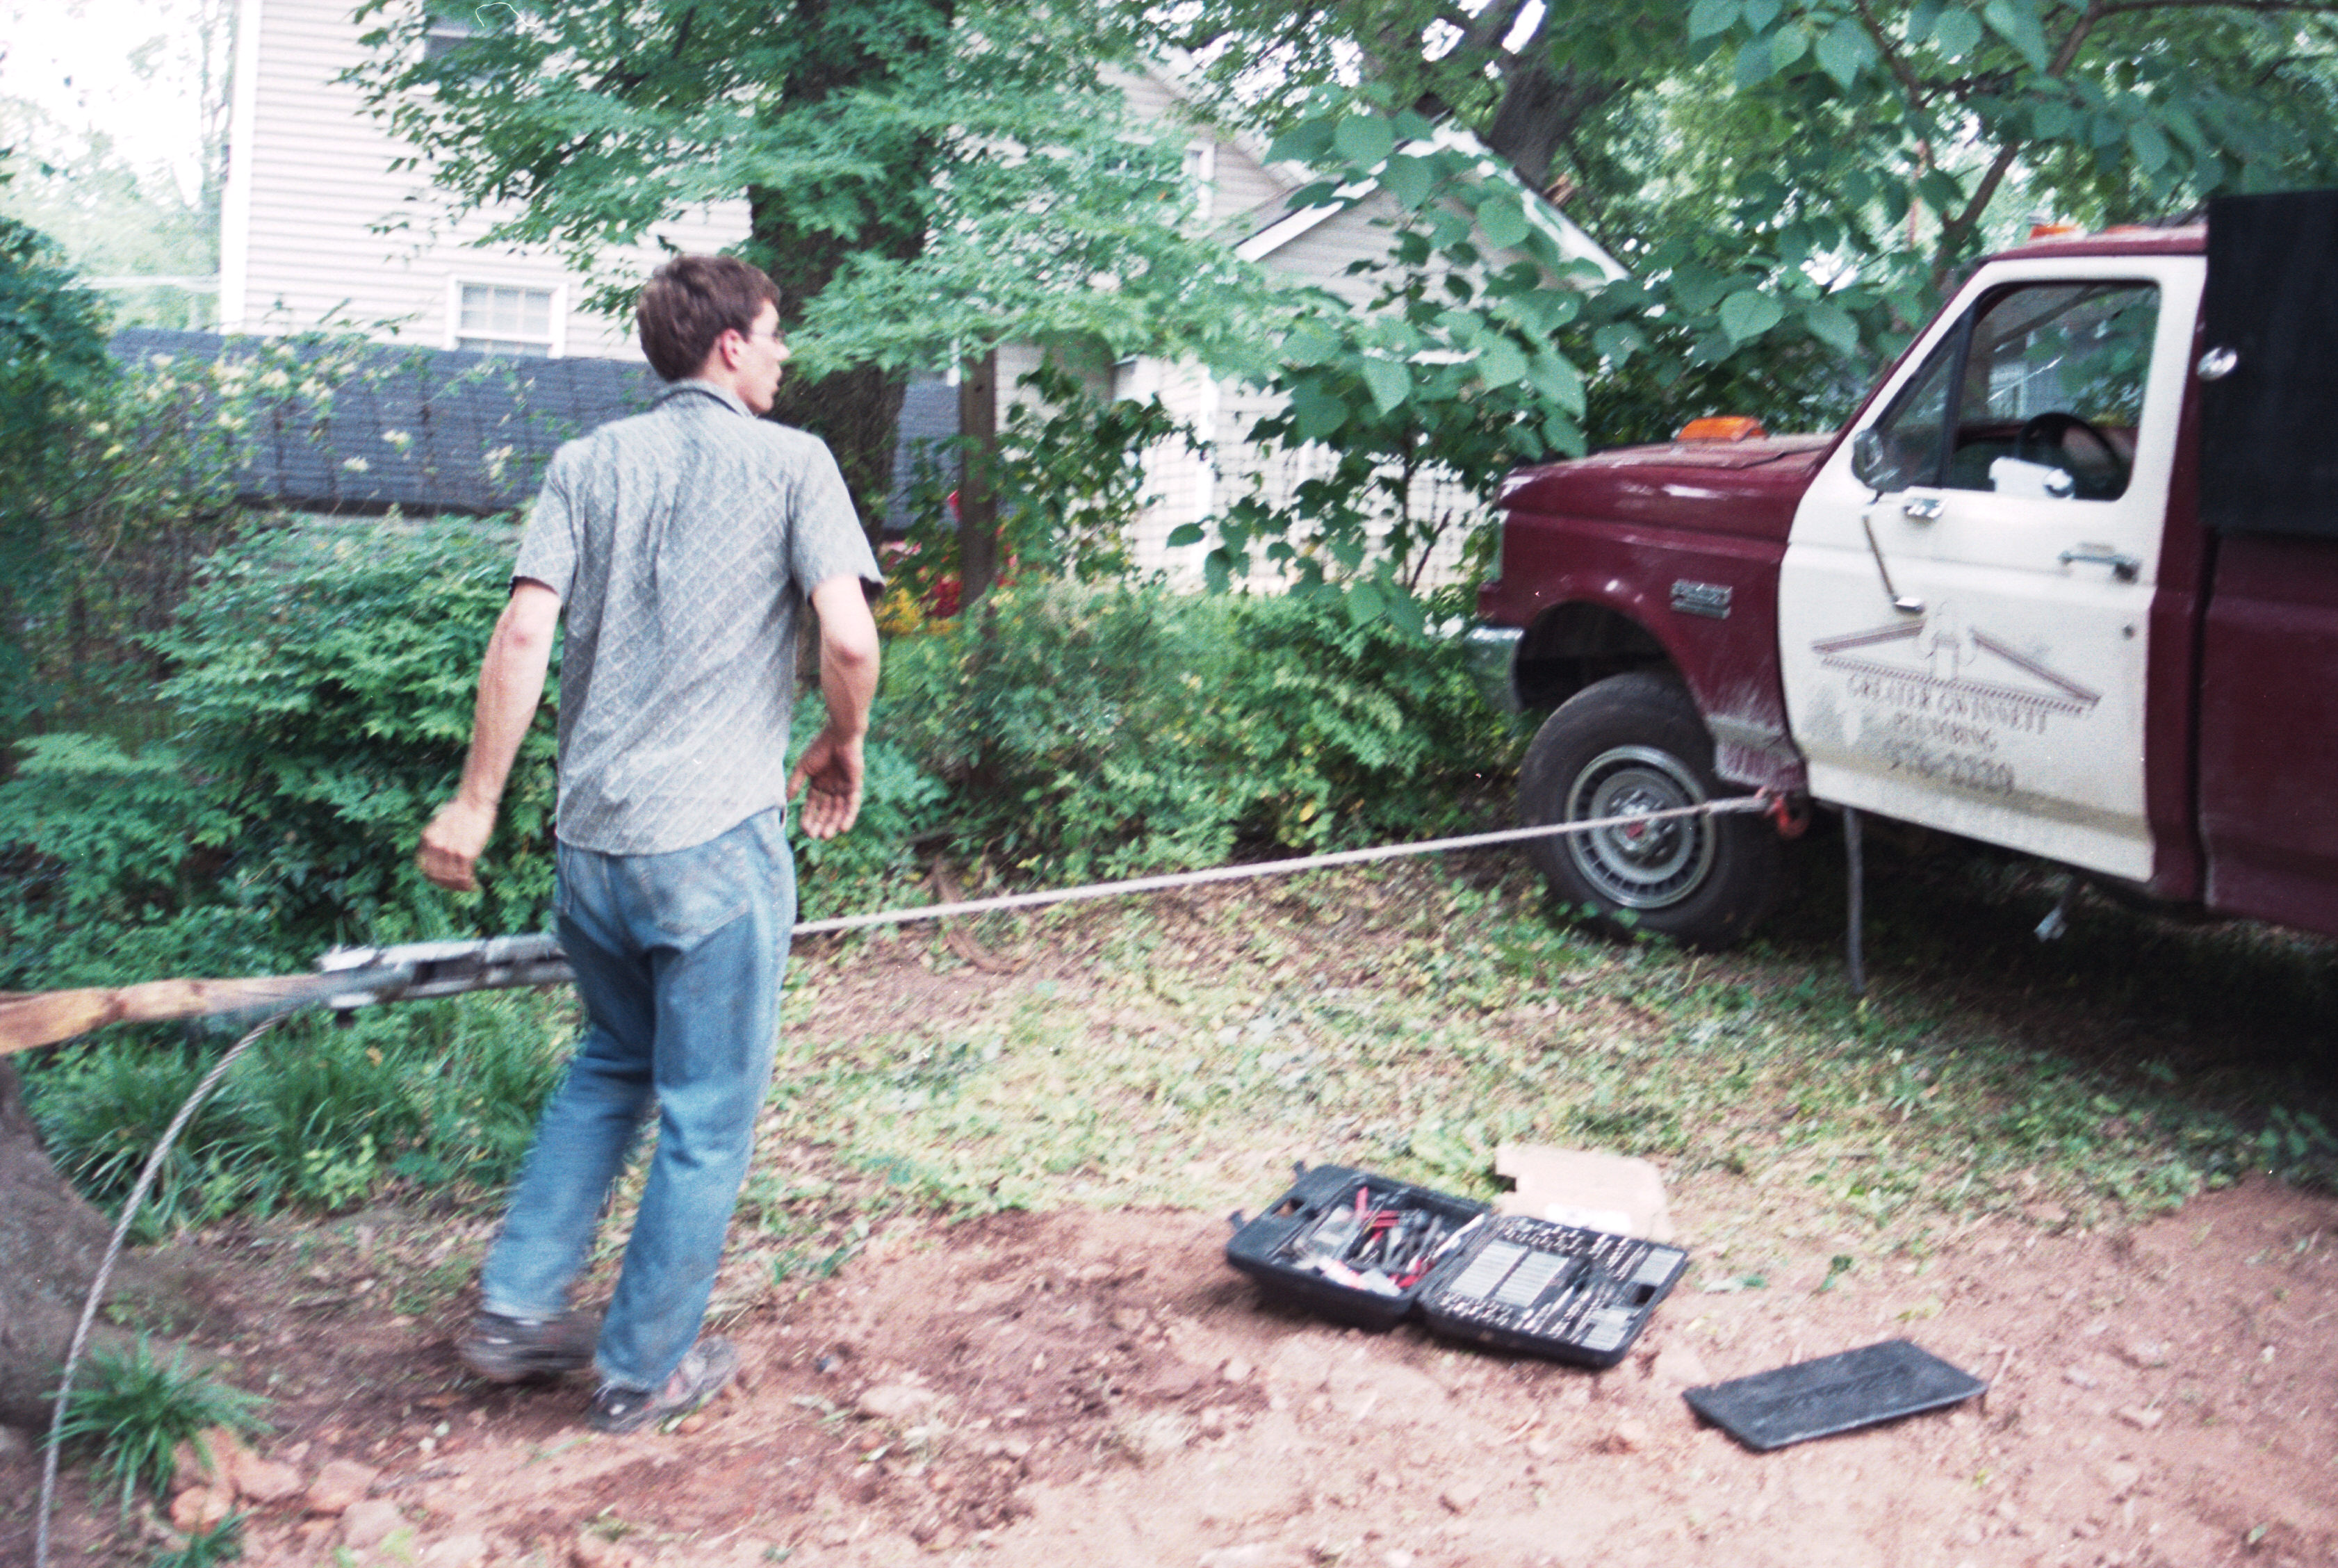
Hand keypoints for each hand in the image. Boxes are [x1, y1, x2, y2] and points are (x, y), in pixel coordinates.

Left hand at [418, 797, 496, 890]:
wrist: (474, 801)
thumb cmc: (460, 809)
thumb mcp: (439, 822)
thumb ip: (435, 838)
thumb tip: (438, 853)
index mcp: (427, 838)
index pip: (424, 867)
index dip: (431, 878)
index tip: (441, 881)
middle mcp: (436, 846)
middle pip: (436, 876)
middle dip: (446, 885)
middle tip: (455, 887)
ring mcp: (450, 851)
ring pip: (450, 878)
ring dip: (458, 887)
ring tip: (466, 888)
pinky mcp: (466, 854)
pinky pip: (464, 876)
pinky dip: (468, 884)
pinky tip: (473, 886)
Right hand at [787, 724, 864, 839]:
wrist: (838, 735)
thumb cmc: (819, 747)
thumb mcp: (804, 767)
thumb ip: (795, 783)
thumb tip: (786, 800)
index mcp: (819, 783)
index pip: (813, 805)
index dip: (808, 817)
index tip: (803, 829)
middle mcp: (832, 787)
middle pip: (826, 811)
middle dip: (820, 824)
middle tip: (814, 836)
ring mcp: (844, 787)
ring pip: (839, 810)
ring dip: (833, 823)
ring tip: (826, 835)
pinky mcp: (855, 785)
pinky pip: (853, 804)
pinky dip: (849, 816)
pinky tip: (843, 828)